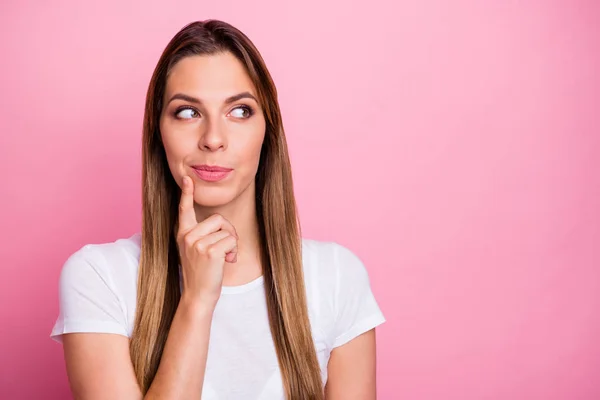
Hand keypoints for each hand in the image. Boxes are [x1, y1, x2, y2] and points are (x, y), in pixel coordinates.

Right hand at [176, 175, 237, 306]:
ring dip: (231, 245)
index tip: (187, 178)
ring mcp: (197, 243)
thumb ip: (202, 235)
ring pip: (227, 231)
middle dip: (228, 232)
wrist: (198, 294)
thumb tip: (222, 225)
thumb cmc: (202, 273)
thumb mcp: (196, 251)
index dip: (186, 193)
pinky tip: (227, 262)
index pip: (184, 209)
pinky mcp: (209, 251)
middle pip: (218, 219)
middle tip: (225, 249)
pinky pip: (231, 241)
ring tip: (223, 258)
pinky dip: (234, 251)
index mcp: (183, 233)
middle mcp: (188, 236)